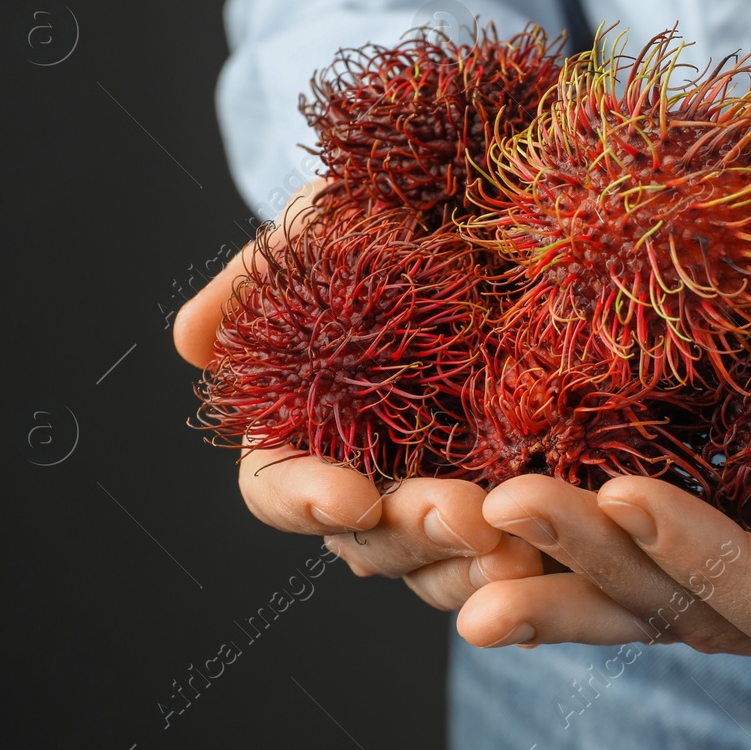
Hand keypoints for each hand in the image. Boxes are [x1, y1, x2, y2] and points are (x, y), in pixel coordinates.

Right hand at [172, 180, 543, 609]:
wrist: (499, 187)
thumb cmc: (391, 202)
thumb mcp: (324, 220)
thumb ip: (259, 278)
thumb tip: (188, 341)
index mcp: (306, 423)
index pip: (278, 488)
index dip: (306, 499)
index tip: (350, 496)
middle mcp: (371, 471)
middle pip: (369, 541)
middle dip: (413, 534)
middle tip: (466, 515)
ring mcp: (449, 483)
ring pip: (444, 561)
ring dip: (475, 562)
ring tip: (522, 550)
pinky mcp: (523, 477)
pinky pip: (519, 544)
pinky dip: (535, 554)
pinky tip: (562, 549)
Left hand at [455, 266, 750, 673]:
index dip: (714, 558)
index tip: (624, 490)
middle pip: (702, 612)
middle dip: (596, 563)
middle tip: (494, 503)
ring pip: (650, 604)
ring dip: (549, 572)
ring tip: (449, 530)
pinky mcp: (739, 543)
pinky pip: (637, 575)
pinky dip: (558, 564)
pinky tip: (472, 544)